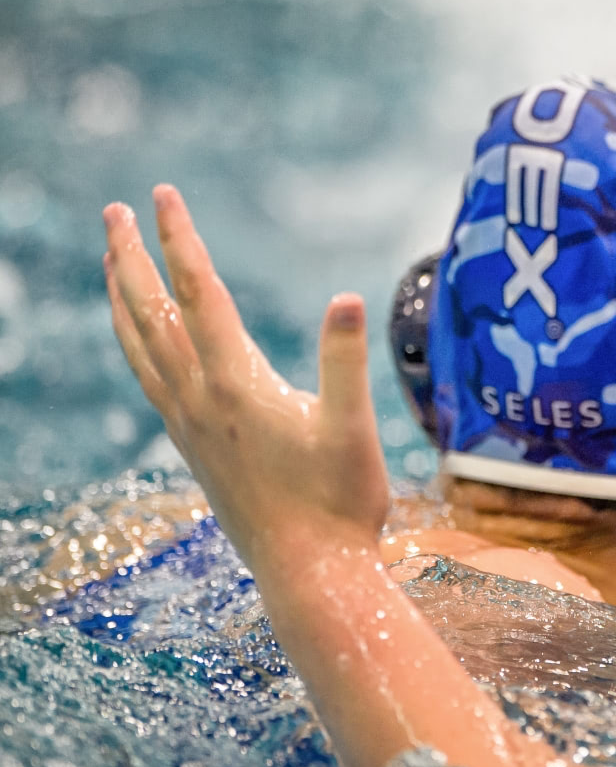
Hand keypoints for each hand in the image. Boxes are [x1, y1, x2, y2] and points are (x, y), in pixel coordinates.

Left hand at [103, 185, 389, 567]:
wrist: (309, 573)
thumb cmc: (341, 503)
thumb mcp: (354, 428)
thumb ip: (346, 360)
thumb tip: (347, 296)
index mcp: (238, 384)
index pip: (201, 293)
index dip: (181, 238)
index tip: (162, 193)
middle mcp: (201, 399)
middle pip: (152, 312)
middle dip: (130, 257)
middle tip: (113, 210)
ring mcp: (189, 425)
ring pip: (139, 346)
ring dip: (121, 297)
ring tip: (110, 260)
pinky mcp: (192, 447)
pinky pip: (147, 378)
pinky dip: (133, 343)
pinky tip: (139, 337)